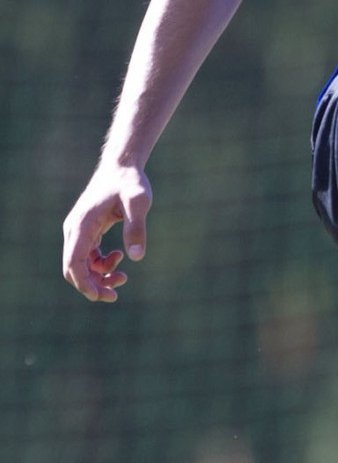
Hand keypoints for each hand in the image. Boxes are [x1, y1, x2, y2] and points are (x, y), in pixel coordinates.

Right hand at [62, 164, 152, 301]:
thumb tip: (136, 258)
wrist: (122, 167)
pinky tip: (119, 257)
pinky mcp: (86, 230)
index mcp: (82, 225)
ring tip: (123, 277)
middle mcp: (74, 229)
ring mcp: (78, 230)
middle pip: (73, 268)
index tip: (102, 296)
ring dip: (98, 276)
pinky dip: (100, 264)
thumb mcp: (138, 202)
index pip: (73, 263)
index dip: (84, 283)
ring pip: (80, 264)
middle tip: (115, 295)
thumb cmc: (130, 182)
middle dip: (92, 285)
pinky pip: (87, 256)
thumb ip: (137, 228)